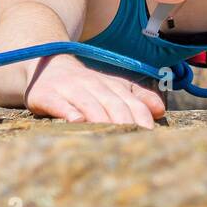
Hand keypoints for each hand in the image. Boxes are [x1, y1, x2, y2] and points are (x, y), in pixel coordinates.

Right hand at [23, 56, 166, 128]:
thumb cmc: (85, 84)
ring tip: (113, 137)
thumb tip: (160, 110)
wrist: (46, 63)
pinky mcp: (47, 95)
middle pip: (114, 104)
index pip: (131, 102)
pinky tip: (77, 122)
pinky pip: (59, 103)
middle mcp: (92, 84)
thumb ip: (137, 97)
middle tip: (135, 143)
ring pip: (90, 104)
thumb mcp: (111, 87)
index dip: (142, 118)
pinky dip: (69, 112)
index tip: (151, 136)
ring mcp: (69, 89)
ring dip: (102, 120)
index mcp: (111, 85)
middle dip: (126, 122)